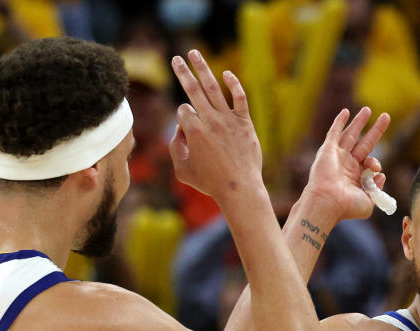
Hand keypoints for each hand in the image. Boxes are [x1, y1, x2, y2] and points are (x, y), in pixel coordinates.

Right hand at [168, 50, 262, 201]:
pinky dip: (234, 84)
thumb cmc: (210, 183)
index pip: (183, 111)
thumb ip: (175, 148)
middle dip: (182, 72)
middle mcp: (209, 121)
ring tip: (194, 54)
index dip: (183, 118)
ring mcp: (228, 120)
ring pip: (213, 87)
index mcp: (193, 132)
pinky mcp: (244, 122)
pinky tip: (226, 74)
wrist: (239, 188)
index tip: (190, 134)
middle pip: (192, 89)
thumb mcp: (182, 170)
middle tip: (176, 57)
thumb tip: (179, 130)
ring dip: (202, 68)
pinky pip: (239, 97)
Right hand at [302, 107, 389, 222]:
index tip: (376, 170)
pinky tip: (346, 112)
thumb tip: (381, 175)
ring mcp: (336, 157)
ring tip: (368, 109)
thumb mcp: (369, 201)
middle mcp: (345, 166)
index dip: (376, 164)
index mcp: (354, 177)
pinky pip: (334, 133)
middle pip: (364, 143)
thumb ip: (377, 189)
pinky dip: (339, 122)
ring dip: (359, 122)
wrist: (328, 202)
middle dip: (375, 130)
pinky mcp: (327, 150)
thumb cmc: (346, 206)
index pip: (370, 163)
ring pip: (350, 135)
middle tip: (386, 116)